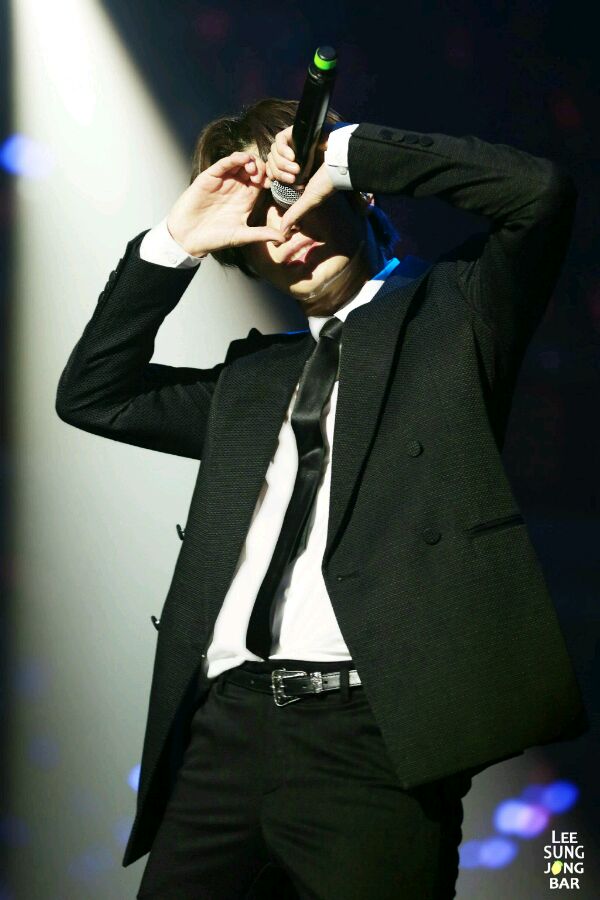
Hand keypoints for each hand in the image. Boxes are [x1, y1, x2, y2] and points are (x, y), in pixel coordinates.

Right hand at [166, 152, 283, 255]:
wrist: (188, 238)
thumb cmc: (214, 239)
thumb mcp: (242, 236)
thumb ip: (262, 234)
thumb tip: (283, 238)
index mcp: (246, 199)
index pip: (263, 182)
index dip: (270, 178)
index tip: (274, 183)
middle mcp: (236, 187)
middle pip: (254, 168)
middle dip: (262, 167)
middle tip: (263, 176)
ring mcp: (224, 181)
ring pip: (241, 162)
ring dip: (250, 161)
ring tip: (253, 169)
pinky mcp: (210, 177)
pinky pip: (225, 163)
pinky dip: (235, 158)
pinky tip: (243, 159)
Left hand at [266, 125, 336, 239]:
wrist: (342, 162)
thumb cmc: (329, 181)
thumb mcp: (309, 199)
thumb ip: (295, 213)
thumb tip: (282, 232)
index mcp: (292, 170)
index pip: (271, 171)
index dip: (275, 177)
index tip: (290, 183)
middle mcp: (292, 156)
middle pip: (271, 161)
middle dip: (280, 172)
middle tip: (295, 177)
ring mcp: (294, 143)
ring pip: (274, 151)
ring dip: (283, 163)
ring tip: (298, 167)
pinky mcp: (297, 132)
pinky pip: (280, 139)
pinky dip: (283, 150)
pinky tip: (293, 156)